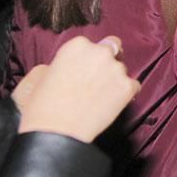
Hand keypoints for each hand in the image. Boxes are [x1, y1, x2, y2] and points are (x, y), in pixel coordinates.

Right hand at [14, 36, 139, 142]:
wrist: (56, 132)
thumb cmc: (43, 107)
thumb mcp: (45, 74)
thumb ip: (65, 62)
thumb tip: (74, 65)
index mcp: (78, 45)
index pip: (92, 44)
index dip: (90, 57)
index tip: (85, 69)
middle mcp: (101, 52)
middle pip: (112, 50)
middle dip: (107, 61)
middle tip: (98, 78)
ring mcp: (117, 69)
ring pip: (122, 69)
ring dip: (115, 79)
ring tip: (99, 97)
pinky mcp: (128, 87)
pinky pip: (133, 86)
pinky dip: (125, 94)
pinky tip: (111, 104)